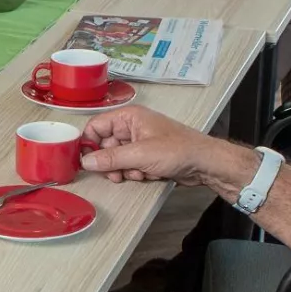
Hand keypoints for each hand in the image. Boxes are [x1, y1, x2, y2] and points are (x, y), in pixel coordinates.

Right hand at [79, 105, 241, 188]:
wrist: (205, 164)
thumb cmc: (178, 150)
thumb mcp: (140, 155)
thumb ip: (110, 158)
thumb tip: (85, 162)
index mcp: (129, 117)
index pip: (96, 127)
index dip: (88, 144)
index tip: (86, 161)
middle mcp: (131, 127)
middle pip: (104, 145)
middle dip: (109, 162)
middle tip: (116, 174)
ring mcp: (139, 142)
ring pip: (116, 158)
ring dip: (124, 170)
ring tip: (138, 173)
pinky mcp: (146, 156)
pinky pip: (129, 165)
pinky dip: (135, 173)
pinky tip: (148, 175)